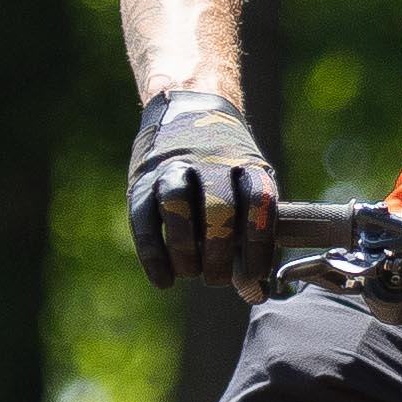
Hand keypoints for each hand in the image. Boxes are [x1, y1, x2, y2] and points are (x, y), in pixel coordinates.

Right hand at [126, 88, 279, 289]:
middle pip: (218, 206)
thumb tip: (255, 294)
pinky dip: (153, 255)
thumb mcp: (246, 189)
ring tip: (191, 273)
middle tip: (217, 278)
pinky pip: (144, 218)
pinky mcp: (142, 180)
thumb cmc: (226, 168)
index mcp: (245, 165)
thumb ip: (250, 238)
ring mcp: (173, 167)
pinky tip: (164, 280)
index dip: (259, 244)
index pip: (258, 202)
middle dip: (219, 252)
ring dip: (184, 249)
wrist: (186, 106)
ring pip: (177, 203)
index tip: (256, 276)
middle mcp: (210, 162)